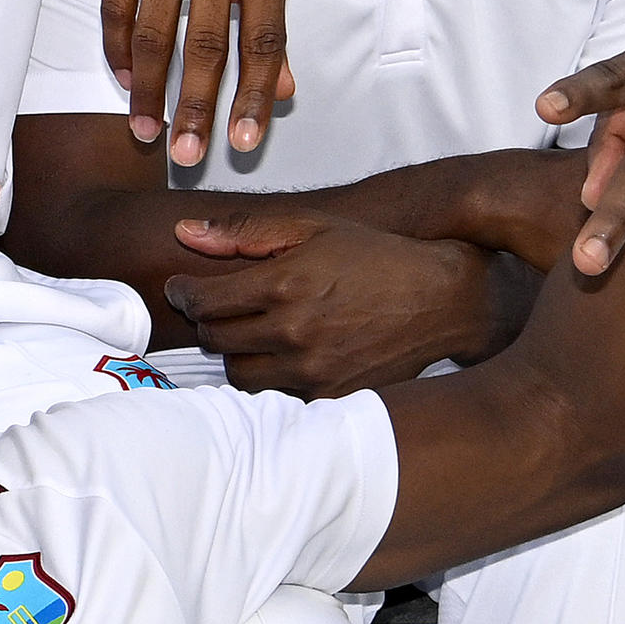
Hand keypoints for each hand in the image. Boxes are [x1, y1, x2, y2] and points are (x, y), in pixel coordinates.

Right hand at [105, 0, 296, 163]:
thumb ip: (274, 22)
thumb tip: (283, 91)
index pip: (263, 41)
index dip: (253, 96)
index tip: (244, 142)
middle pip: (206, 47)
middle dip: (196, 108)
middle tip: (186, 157)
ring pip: (156, 33)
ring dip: (150, 89)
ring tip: (147, 132)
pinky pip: (118, 4)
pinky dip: (119, 46)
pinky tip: (125, 78)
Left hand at [161, 212, 509, 395]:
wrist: (440, 300)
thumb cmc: (375, 257)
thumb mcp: (312, 227)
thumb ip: (244, 231)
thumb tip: (185, 233)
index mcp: (284, 283)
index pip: (203, 300)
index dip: (184, 293)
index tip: (184, 289)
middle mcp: (294, 331)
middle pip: (215, 339)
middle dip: (210, 320)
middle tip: (223, 308)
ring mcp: (311, 370)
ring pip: (239, 374)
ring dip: (237, 353)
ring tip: (255, 332)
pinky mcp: (329, 397)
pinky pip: (275, 396)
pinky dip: (271, 378)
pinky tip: (287, 356)